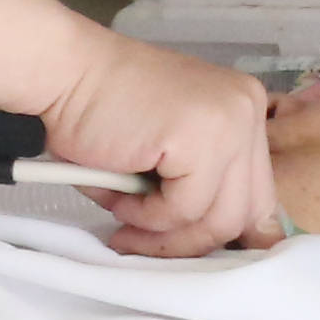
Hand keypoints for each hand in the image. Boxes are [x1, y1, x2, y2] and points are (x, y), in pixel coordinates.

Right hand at [33, 30, 280, 259]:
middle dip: (192, 242)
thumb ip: (203, 182)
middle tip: (143, 244)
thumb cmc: (99, 110)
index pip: (259, 193)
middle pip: (245, 212)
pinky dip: (146, 216)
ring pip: (219, 219)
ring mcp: (231, 123)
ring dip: (165, 233)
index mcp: (245, 108)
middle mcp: (248, 110)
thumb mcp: (168, 148)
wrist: (61, 73)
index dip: (225, 231)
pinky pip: (184, 210)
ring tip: (124, 223)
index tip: (188, 247)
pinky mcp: (202, 139)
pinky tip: (119, 198)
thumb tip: (238, 242)